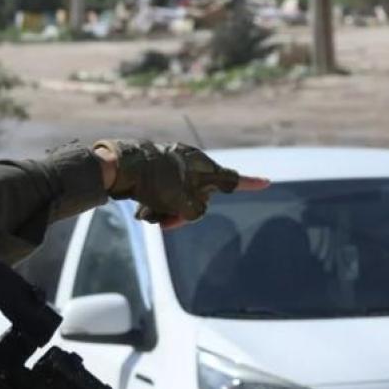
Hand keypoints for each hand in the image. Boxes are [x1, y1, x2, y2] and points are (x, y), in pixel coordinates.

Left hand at [93, 140, 268, 227]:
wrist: (121, 168)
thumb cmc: (156, 182)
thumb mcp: (185, 202)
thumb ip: (198, 210)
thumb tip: (191, 211)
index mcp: (203, 166)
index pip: (232, 180)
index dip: (250, 183)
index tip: (267, 183)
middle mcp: (191, 163)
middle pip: (199, 197)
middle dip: (184, 214)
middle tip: (166, 224)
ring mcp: (172, 165)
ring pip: (178, 198)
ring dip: (166, 211)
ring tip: (148, 213)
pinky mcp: (155, 171)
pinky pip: (163, 193)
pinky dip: (155, 204)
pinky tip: (141, 209)